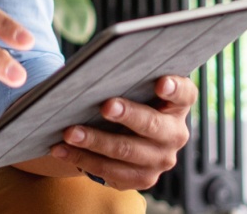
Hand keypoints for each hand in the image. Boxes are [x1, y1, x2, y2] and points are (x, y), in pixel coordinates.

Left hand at [50, 75, 196, 190]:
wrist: (125, 133)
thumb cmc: (127, 98)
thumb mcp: (132, 86)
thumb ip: (125, 77)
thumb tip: (95, 68)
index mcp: (178, 105)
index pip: (184, 94)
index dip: (174, 88)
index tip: (160, 82)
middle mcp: (175, 133)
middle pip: (153, 125)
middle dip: (128, 115)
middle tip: (105, 105)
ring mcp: (160, 159)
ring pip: (127, 151)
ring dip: (95, 141)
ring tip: (70, 132)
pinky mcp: (143, 178)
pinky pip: (111, 172)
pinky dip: (83, 159)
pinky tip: (62, 149)